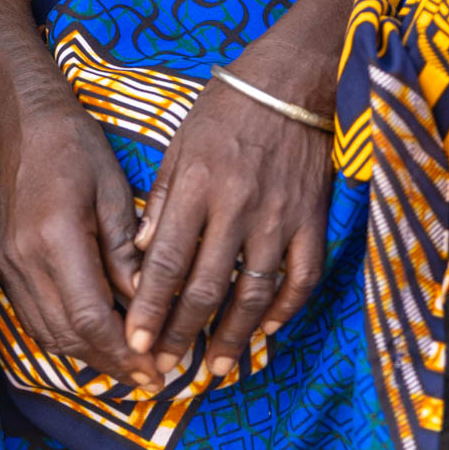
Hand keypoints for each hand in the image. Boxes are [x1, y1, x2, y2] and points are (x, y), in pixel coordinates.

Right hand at [0, 79, 164, 391]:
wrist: (23, 123)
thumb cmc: (75, 147)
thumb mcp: (113, 191)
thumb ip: (125, 252)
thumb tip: (145, 304)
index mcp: (56, 237)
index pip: (89, 316)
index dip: (123, 351)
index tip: (155, 371)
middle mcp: (26, 261)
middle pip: (68, 336)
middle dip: (111, 364)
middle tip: (149, 379)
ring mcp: (10, 267)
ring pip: (48, 335)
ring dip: (88, 358)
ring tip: (128, 368)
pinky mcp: (5, 267)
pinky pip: (35, 319)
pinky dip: (66, 338)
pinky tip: (94, 341)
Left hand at [122, 62, 332, 378]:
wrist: (291, 81)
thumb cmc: (227, 108)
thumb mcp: (181, 143)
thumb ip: (162, 200)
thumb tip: (139, 254)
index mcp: (198, 186)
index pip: (166, 261)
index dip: (150, 307)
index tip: (136, 341)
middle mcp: (237, 206)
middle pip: (207, 287)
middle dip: (183, 333)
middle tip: (167, 366)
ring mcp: (279, 216)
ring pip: (254, 292)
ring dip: (234, 336)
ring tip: (216, 368)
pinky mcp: (312, 218)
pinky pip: (302, 276)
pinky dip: (286, 309)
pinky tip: (268, 330)